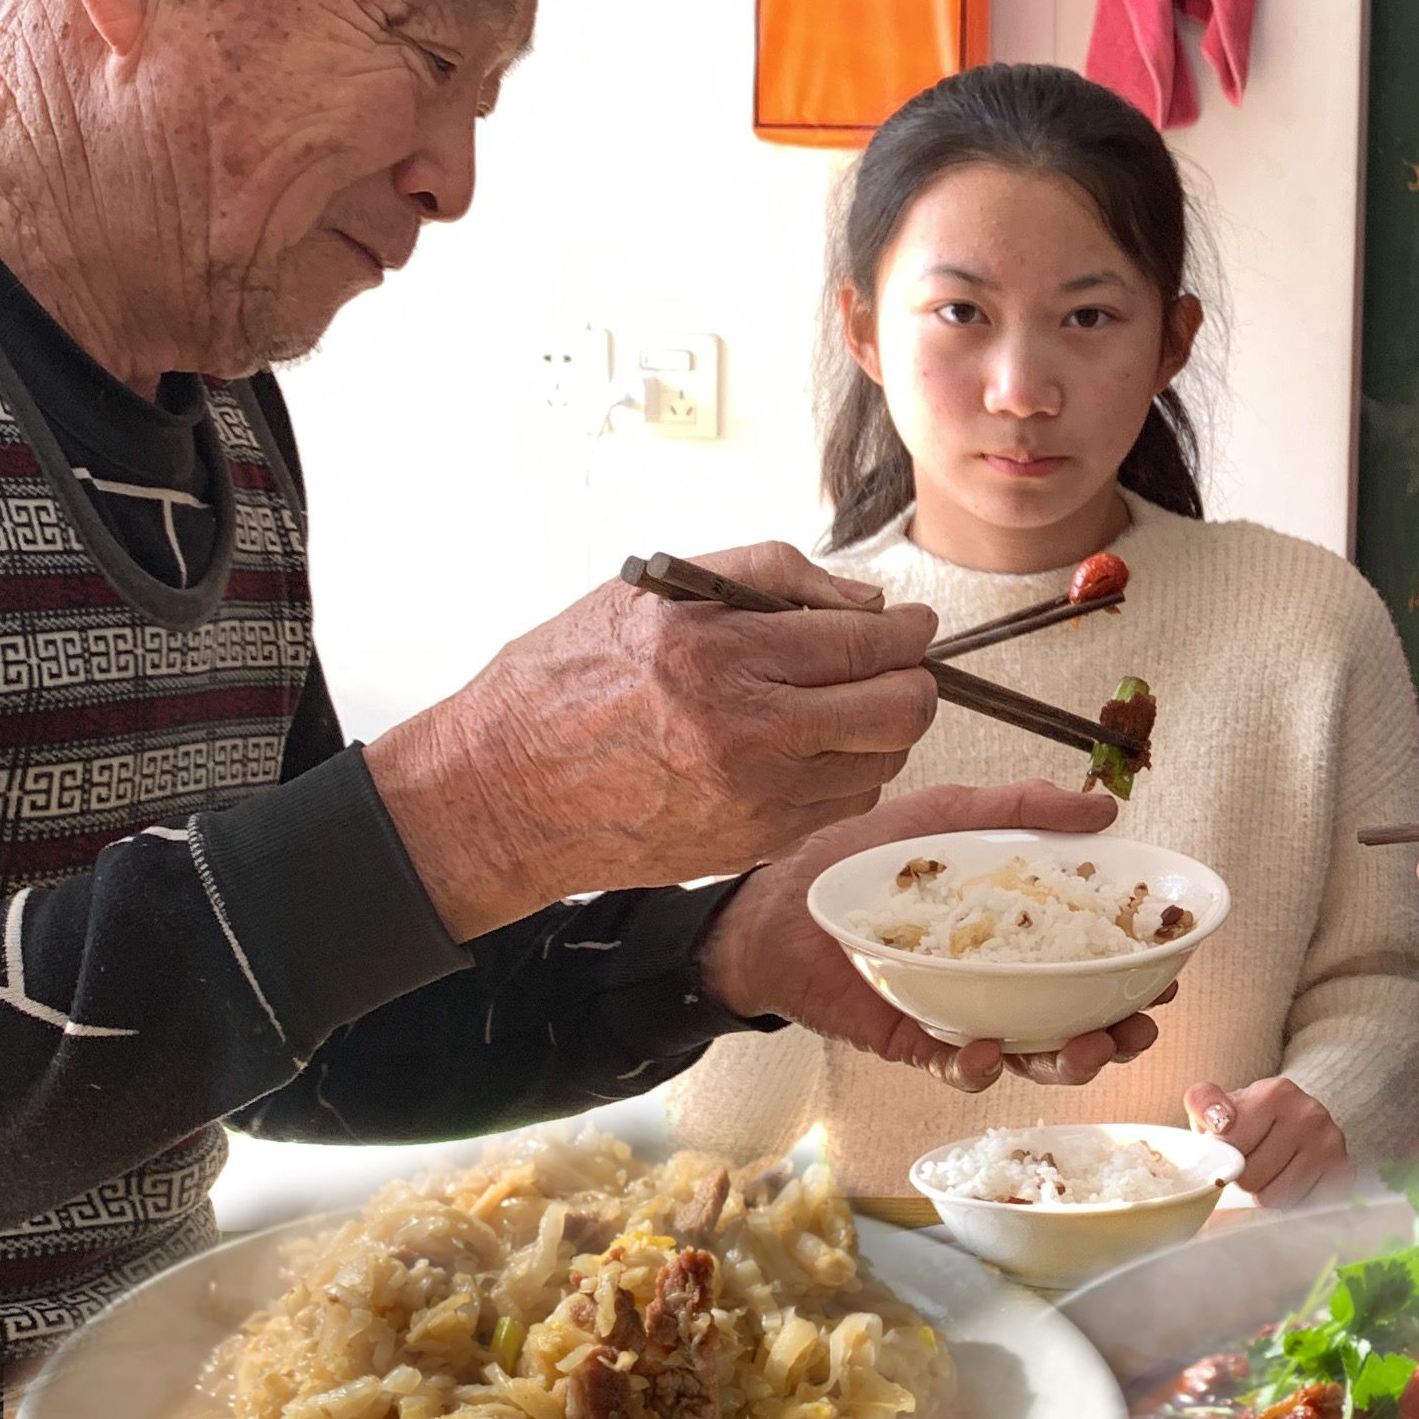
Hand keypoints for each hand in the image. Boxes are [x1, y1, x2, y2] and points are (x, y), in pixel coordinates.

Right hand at [370, 543, 943, 937]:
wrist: (503, 789)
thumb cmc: (564, 684)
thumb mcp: (651, 594)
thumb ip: (767, 578)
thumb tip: (860, 599)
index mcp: (716, 654)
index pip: (860, 641)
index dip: (905, 631)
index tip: (912, 624)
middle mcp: (744, 730)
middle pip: (897, 708)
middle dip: (914, 679)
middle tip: (900, 663)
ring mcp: (754, 795)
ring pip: (882, 761)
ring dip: (884, 730)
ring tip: (848, 705)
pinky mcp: (754, 840)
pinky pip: (844, 804)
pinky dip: (848, 773)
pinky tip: (811, 749)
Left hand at [698, 780, 1168, 1090]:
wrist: (775, 906)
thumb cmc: (859, 860)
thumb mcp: (948, 815)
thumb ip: (1023, 807)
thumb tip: (1104, 806)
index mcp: (1018, 931)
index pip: (1094, 958)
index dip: (1136, 972)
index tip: (1169, 970)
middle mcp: (999, 979)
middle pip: (1078, 1018)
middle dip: (1119, 1031)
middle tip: (1139, 1024)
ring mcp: (961, 1013)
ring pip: (1031, 1054)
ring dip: (1068, 1060)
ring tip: (1089, 1046)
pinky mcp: (917, 1040)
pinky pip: (959, 1067)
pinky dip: (981, 1066)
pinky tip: (993, 1050)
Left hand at [1187, 1078, 1354, 1208]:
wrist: (1294, 1120)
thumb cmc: (1248, 1120)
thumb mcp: (1217, 1104)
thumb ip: (1203, 1102)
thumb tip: (1220, 1122)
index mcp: (1277, 1093)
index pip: (1231, 1149)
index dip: (1224, 1157)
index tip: (1231, 1150)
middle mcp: (1310, 1114)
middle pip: (1252, 1178)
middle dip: (1244, 1178)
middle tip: (1252, 1164)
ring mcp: (1331, 1143)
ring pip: (1276, 1198)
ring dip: (1265, 1194)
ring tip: (1270, 1174)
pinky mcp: (1344, 1171)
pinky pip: (1301, 1207)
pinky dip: (1290, 1203)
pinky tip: (1290, 1182)